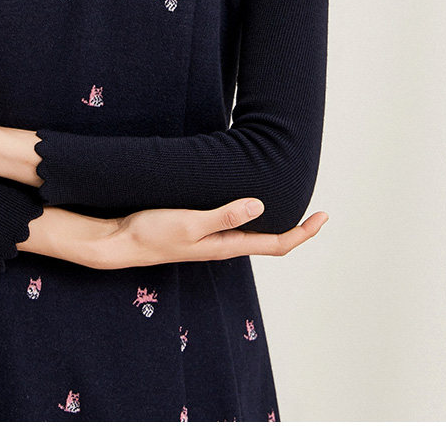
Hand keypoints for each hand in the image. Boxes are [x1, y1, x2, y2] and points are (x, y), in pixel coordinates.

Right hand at [97, 199, 328, 268]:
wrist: (121, 242)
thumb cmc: (154, 233)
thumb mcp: (191, 223)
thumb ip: (224, 215)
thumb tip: (261, 205)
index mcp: (227, 246)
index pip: (278, 243)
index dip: (304, 232)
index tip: (324, 216)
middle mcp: (224, 244)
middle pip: (271, 240)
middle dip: (296, 228)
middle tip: (316, 209)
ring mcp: (211, 238)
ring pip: (252, 233)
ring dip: (273, 222)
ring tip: (287, 201)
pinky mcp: (197, 229)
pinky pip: (233, 224)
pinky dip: (249, 214)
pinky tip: (244, 200)